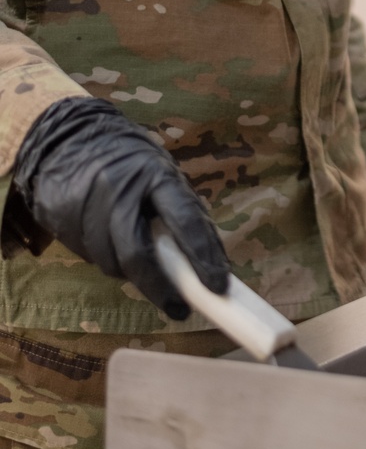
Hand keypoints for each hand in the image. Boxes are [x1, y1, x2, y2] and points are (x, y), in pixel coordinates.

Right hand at [8, 98, 228, 318]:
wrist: (67, 140)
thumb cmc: (127, 158)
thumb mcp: (160, 171)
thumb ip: (180, 208)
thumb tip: (208, 255)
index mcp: (155, 175)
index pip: (185, 219)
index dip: (203, 256)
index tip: (218, 285)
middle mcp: (120, 192)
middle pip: (139, 255)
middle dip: (161, 288)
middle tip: (179, 309)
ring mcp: (88, 210)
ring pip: (113, 263)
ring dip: (133, 276)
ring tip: (144, 271)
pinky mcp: (64, 225)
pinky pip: (91, 258)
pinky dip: (109, 262)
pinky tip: (113, 250)